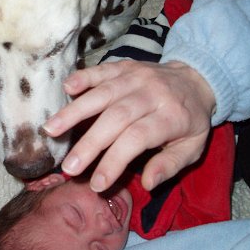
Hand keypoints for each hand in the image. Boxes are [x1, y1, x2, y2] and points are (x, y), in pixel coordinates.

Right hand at [44, 60, 215, 191]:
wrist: (197, 78)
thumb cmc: (191, 120)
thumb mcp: (193, 148)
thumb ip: (170, 165)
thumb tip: (147, 184)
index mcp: (171, 116)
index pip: (137, 139)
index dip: (114, 161)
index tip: (97, 183)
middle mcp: (152, 94)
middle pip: (116, 118)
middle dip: (89, 144)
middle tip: (68, 167)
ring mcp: (136, 76)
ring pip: (103, 93)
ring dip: (75, 111)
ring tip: (51, 129)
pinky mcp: (125, 66)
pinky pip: (102, 70)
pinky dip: (83, 77)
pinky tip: (65, 88)